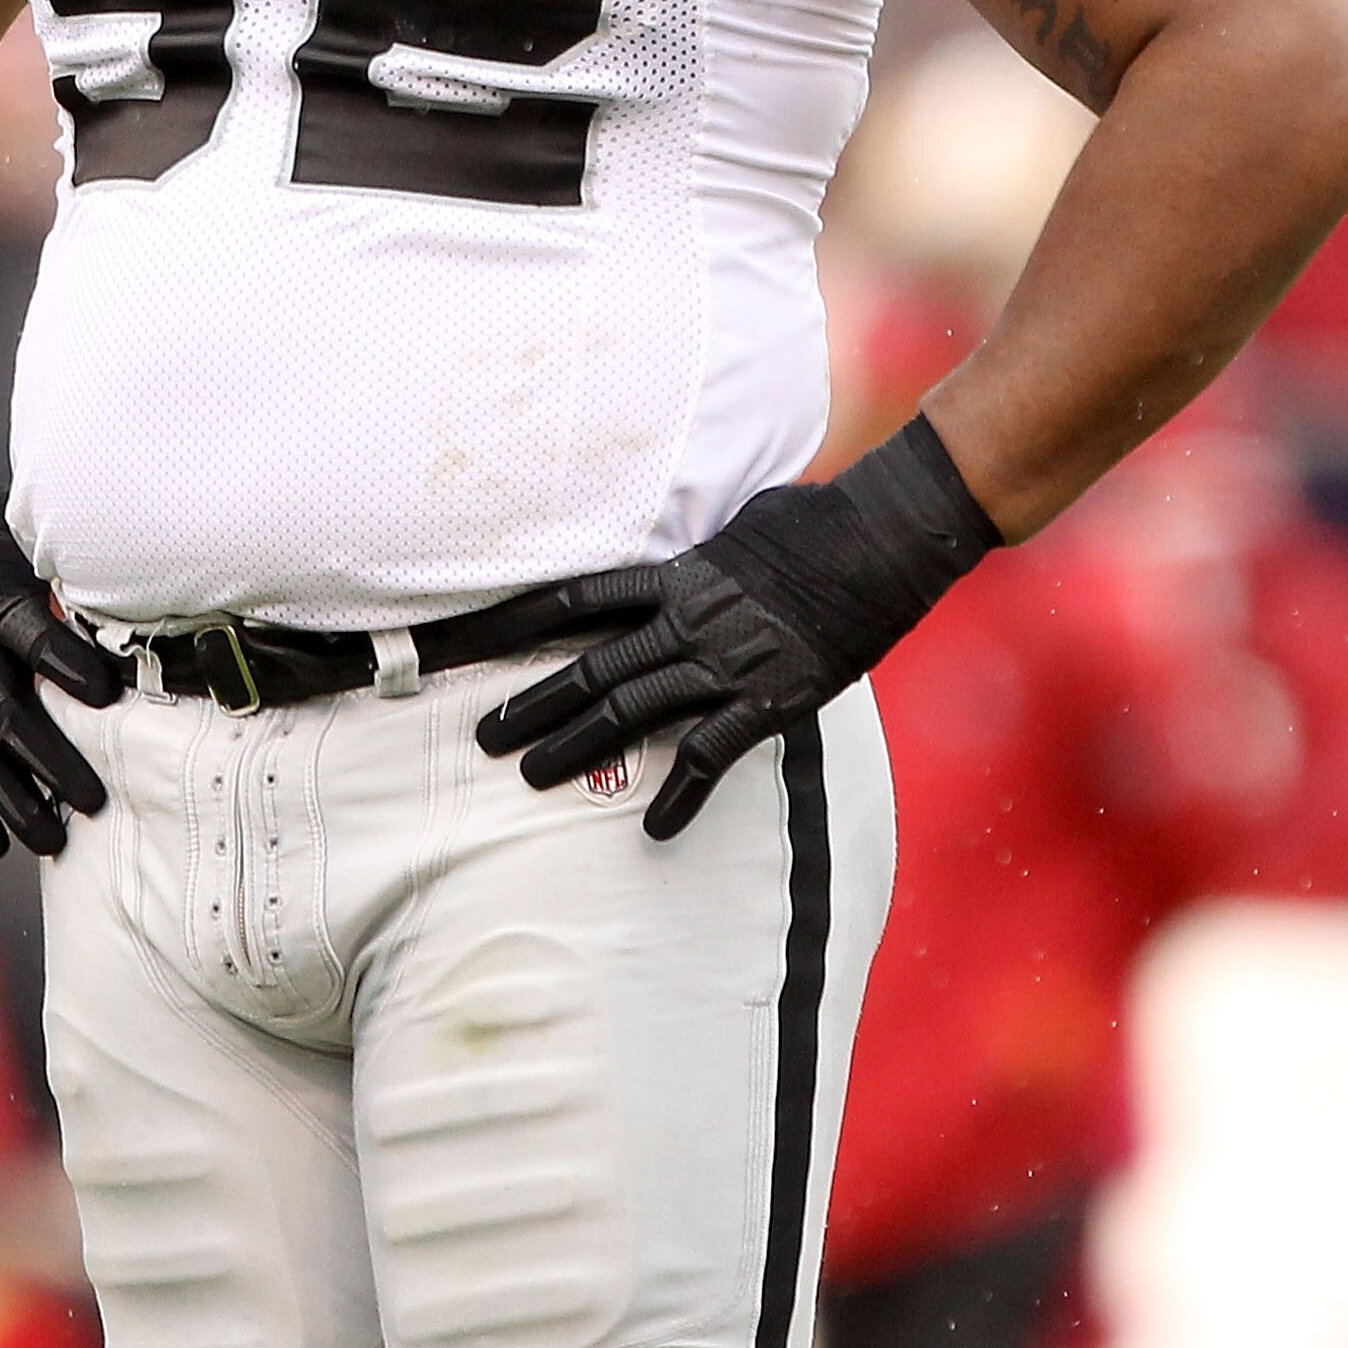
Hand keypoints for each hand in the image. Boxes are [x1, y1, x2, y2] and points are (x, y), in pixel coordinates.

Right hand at [0, 399, 123, 859]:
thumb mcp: (7, 537)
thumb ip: (55, 572)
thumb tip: (127, 577)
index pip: (39, 642)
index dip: (74, 670)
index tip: (110, 696)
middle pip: (10, 718)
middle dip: (54, 765)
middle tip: (96, 803)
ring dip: (15, 804)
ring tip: (54, 843)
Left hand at [475, 550, 840, 840]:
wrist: (882, 539)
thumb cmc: (818, 520)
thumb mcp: (742, 522)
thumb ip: (705, 552)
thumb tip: (694, 554)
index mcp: (676, 576)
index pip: (575, 599)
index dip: (515, 621)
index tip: (466, 641)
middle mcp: (687, 621)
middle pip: (589, 667)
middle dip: (531, 705)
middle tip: (483, 737)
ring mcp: (724, 663)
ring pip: (630, 711)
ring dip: (577, 748)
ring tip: (531, 777)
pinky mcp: (767, 701)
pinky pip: (709, 755)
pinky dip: (680, 796)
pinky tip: (653, 827)